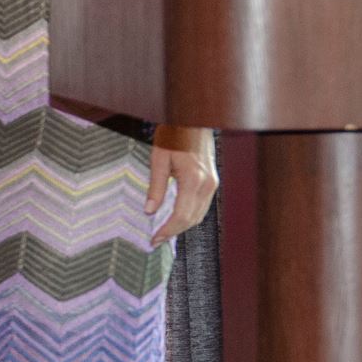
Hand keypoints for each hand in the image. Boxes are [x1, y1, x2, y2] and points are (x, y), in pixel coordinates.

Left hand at [145, 126, 217, 246]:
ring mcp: (212, 184)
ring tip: (162, 231)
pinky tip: (175, 217)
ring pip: (198, 215)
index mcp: (193, 180)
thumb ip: (156, 186)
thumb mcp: (158, 159)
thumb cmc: (175, 136)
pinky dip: (188, 215)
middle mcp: (207, 185)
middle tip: (155, 240)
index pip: (181, 215)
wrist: (193, 122)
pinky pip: (201, 206)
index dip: (167, 230)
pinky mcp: (212, 181)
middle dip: (173, 232)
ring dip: (181, 226)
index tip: (154, 239)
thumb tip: (149, 210)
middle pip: (191, 219)